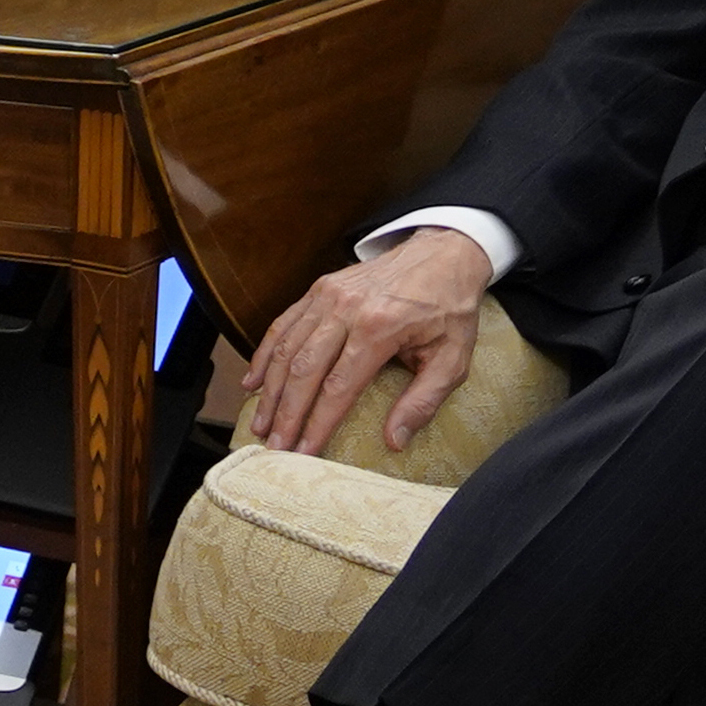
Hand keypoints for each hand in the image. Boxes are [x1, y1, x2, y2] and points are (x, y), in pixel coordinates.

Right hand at [244, 229, 489, 457]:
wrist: (444, 251)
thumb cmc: (450, 309)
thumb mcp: (452, 359)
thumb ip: (423, 401)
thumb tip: (393, 442)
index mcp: (379, 328)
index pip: (338, 387)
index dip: (317, 424)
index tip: (303, 454)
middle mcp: (347, 309)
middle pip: (304, 369)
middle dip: (285, 413)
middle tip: (272, 446)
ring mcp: (328, 295)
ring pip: (287, 347)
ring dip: (270, 389)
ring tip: (260, 423)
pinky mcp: (320, 288)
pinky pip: (284, 323)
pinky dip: (266, 354)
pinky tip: (253, 381)